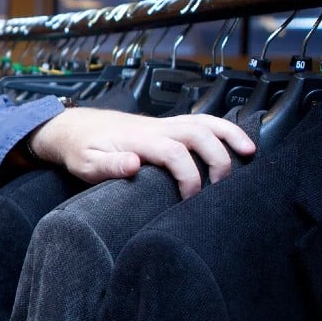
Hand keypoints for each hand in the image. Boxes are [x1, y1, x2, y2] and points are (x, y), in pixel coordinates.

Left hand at [27, 107, 256, 198]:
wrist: (71, 128)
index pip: (174, 152)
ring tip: (250, 152)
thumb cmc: (78, 149)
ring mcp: (162, 125)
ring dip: (229, 134)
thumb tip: (134, 165)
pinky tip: (235, 140)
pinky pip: (199, 121)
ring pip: (203, 121)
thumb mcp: (84, 164)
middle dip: (217, 157)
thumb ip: (108, 165)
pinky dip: (221, 128)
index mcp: (137, 139)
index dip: (188, 176)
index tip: (190, 198)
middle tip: (223, 184)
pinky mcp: (165, 126)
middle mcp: (154, 128)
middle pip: (197, 132)